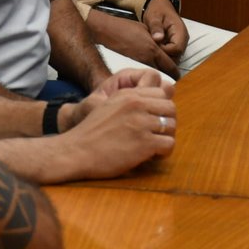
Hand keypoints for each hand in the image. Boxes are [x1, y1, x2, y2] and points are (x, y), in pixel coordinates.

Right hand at [58, 84, 175, 178]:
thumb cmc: (91, 132)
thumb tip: (154, 101)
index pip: (162, 93)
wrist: (75, 151)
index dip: (160, 108)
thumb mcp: (109, 105)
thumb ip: (130, 101)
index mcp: (129, 94)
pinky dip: (164, 152)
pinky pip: (169, 144)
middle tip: (156, 135)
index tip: (153, 120)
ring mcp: (141, 123)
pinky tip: (152, 156)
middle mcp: (137, 105)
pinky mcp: (144, 143)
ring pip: (172, 126)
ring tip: (153, 147)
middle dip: (167, 122)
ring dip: (165, 138)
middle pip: (171, 108)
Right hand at [86, 7, 179, 78]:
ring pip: (154, 72)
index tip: (178, 75)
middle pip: (163, 73)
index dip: (175, 72)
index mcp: (153, 49)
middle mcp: (147, 58)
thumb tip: (165, 46)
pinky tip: (148, 68)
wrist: (109, 32)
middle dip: (168, 74)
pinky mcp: (131, 64)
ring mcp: (138, 63)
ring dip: (159, 73)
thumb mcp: (147, 30)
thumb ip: (157, 40)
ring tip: (161, 72)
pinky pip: (144, 70)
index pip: (170, 66)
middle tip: (171, 74)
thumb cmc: (126, 27)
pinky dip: (148, 71)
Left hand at [141, 0, 187, 61]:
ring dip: (162, 57)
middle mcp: (182, 40)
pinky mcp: (174, 46)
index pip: (176, 49)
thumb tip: (158, 38)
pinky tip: (153, 51)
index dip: (164, 51)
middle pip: (176, 57)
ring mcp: (179, 44)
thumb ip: (156, 27)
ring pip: (173, 58)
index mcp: (180, 32)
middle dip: (163, 56)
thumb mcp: (154, 16)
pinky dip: (161, 55)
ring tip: (150, 50)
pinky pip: (170, 56)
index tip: (153, 47)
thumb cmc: (158, 10)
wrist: (160, 7)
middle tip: (149, 51)